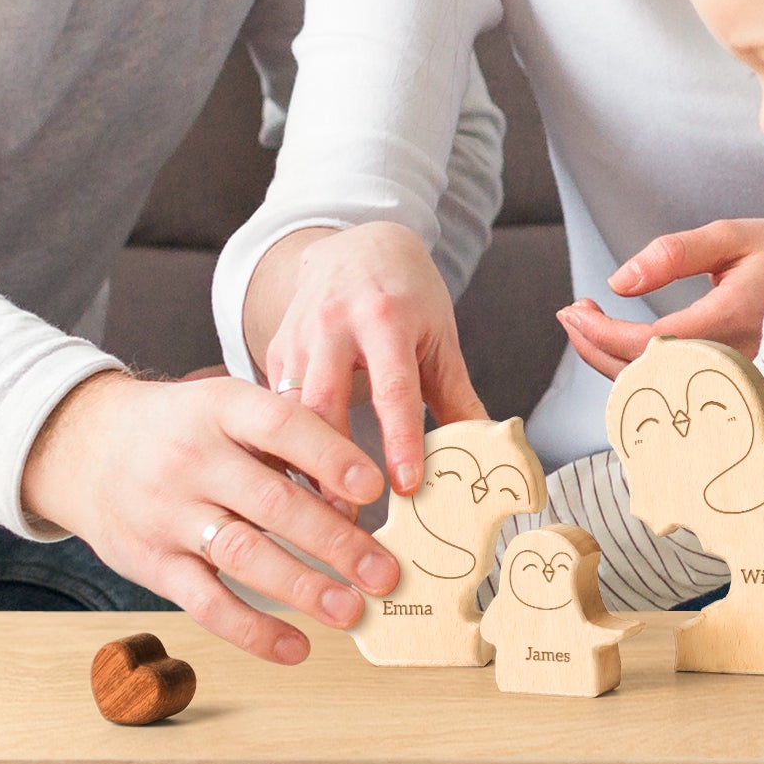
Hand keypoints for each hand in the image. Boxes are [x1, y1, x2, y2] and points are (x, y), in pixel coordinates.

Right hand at [21, 370, 399, 664]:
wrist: (88, 446)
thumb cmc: (183, 427)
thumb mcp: (226, 404)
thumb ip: (285, 434)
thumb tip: (359, 486)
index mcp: (221, 409)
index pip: (281, 426)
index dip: (330, 457)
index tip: (376, 488)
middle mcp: (194, 460)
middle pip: (272, 503)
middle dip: (336, 542)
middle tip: (384, 571)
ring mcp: (170, 514)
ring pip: (244, 556)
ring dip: (304, 589)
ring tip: (351, 610)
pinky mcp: (154, 564)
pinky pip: (207, 604)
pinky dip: (254, 630)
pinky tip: (296, 647)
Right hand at [255, 222, 485, 497]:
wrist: (357, 246)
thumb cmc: (406, 294)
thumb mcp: (438, 334)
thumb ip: (457, 393)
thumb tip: (487, 448)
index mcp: (385, 317)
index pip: (394, 387)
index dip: (401, 439)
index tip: (408, 487)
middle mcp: (334, 324)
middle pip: (325, 402)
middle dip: (333, 462)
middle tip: (350, 517)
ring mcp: (298, 337)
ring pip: (291, 410)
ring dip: (303, 463)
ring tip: (322, 511)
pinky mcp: (275, 349)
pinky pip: (275, 407)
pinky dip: (285, 446)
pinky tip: (295, 482)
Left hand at [556, 217, 763, 377]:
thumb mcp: (732, 237)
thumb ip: (673, 255)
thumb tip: (618, 282)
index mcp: (728, 322)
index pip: (646, 345)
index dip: (600, 332)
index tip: (573, 307)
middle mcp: (731, 362)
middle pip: (644, 376)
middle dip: (594, 346)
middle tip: (570, 313)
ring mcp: (736, 380)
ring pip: (659, 389)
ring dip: (612, 360)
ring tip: (587, 323)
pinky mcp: (736, 385)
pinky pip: (679, 390)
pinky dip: (641, 371)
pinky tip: (623, 345)